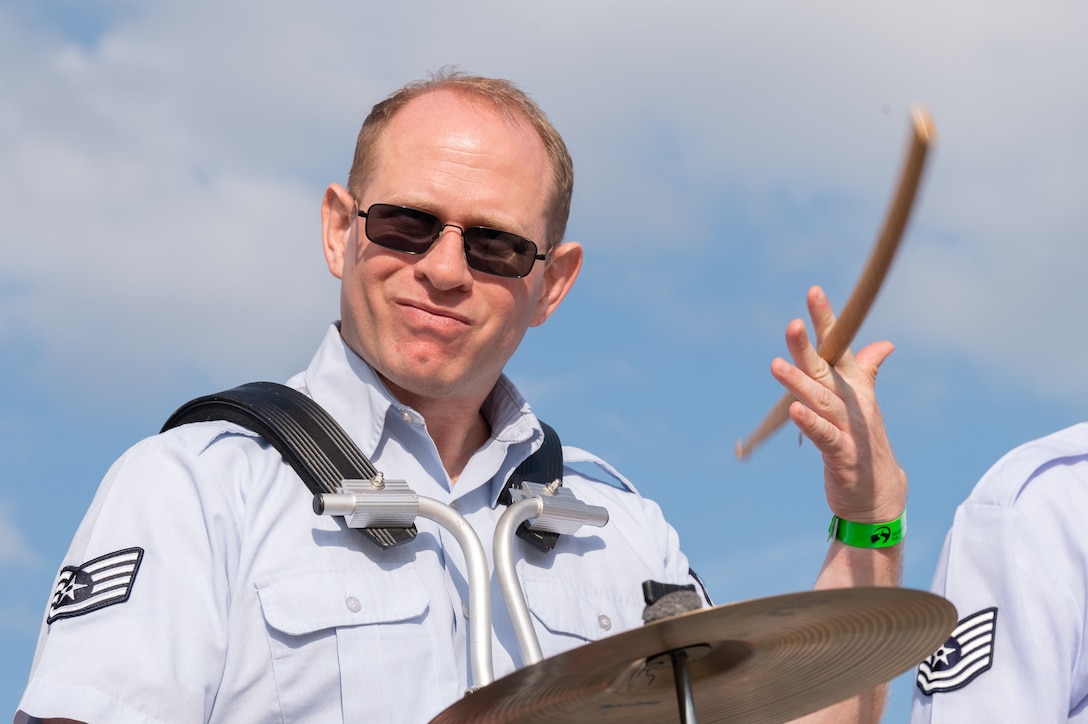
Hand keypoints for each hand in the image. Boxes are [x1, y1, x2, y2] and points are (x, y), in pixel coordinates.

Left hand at [769, 285, 906, 523]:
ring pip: (821, 400)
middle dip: (808, 346)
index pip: (837, 347)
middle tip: (792, 324)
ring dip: (798, 383)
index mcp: (855, 386)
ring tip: (776, 366)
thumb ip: (867, 371)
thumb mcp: (863, 404)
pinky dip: (809, 423)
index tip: (813, 291)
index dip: (826, 320)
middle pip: (825, 369)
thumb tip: (883, 344)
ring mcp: (850, 428)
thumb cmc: (864, 444)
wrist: (879, 494)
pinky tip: (794, 411)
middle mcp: (853, 401)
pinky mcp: (844, 455)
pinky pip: (824, 436)